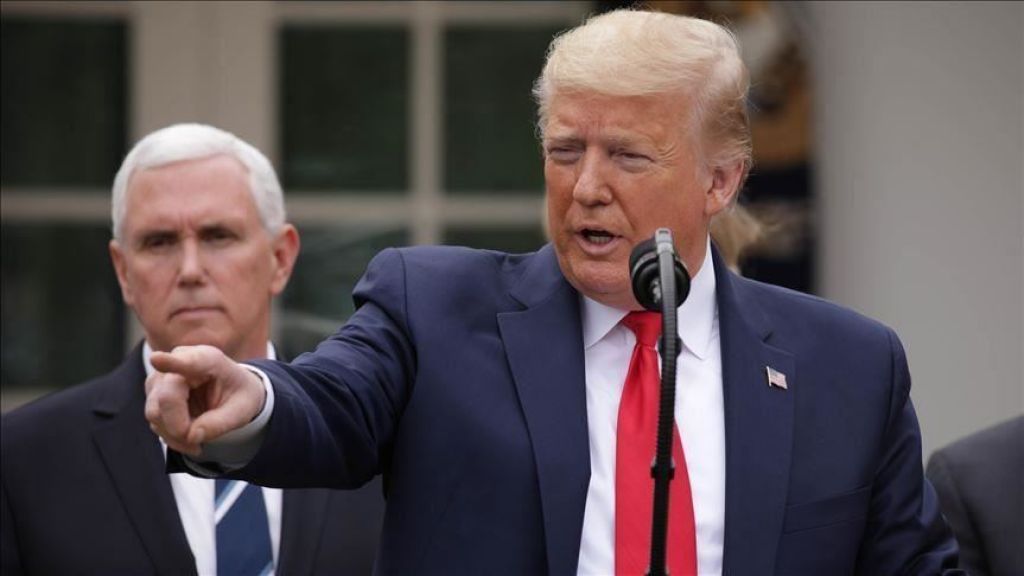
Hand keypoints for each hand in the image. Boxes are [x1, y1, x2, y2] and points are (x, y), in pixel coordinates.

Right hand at [145, 345, 264, 456]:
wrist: (231, 391)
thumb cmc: (238, 395)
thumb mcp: (242, 410)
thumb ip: (220, 423)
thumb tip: (191, 436)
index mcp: (208, 359)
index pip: (187, 361)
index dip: (170, 362)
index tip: (157, 358)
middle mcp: (178, 361)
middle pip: (166, 398)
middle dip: (179, 427)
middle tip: (199, 444)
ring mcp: (162, 376)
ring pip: (155, 413)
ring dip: (175, 435)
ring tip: (198, 441)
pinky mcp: (153, 393)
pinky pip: (155, 421)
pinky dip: (171, 436)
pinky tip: (188, 438)